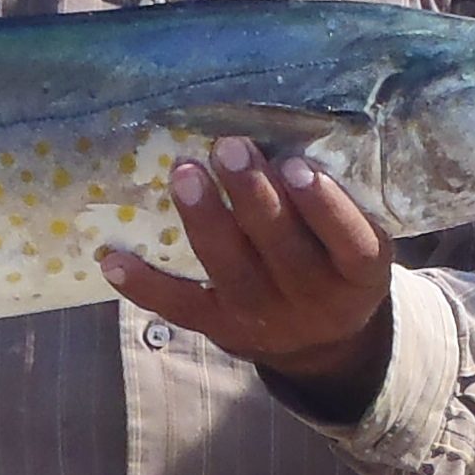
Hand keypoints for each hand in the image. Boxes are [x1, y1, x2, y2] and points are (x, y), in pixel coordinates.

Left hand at [100, 134, 397, 419]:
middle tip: (228, 146)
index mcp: (361, 273)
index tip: (295, 165)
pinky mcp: (223, 330)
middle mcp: (316, 301)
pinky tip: (114, 258)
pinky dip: (145, 284)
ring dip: (205, 221)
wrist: (323, 342)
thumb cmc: (336, 261)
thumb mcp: (356, 236)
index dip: (324, 206)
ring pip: (232, 271)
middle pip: (283, 249)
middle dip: (253, 196)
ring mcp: (266, 320)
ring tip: (185, 174)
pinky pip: (182, 306)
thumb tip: (278, 131)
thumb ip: (331, 200)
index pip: (350, 241)